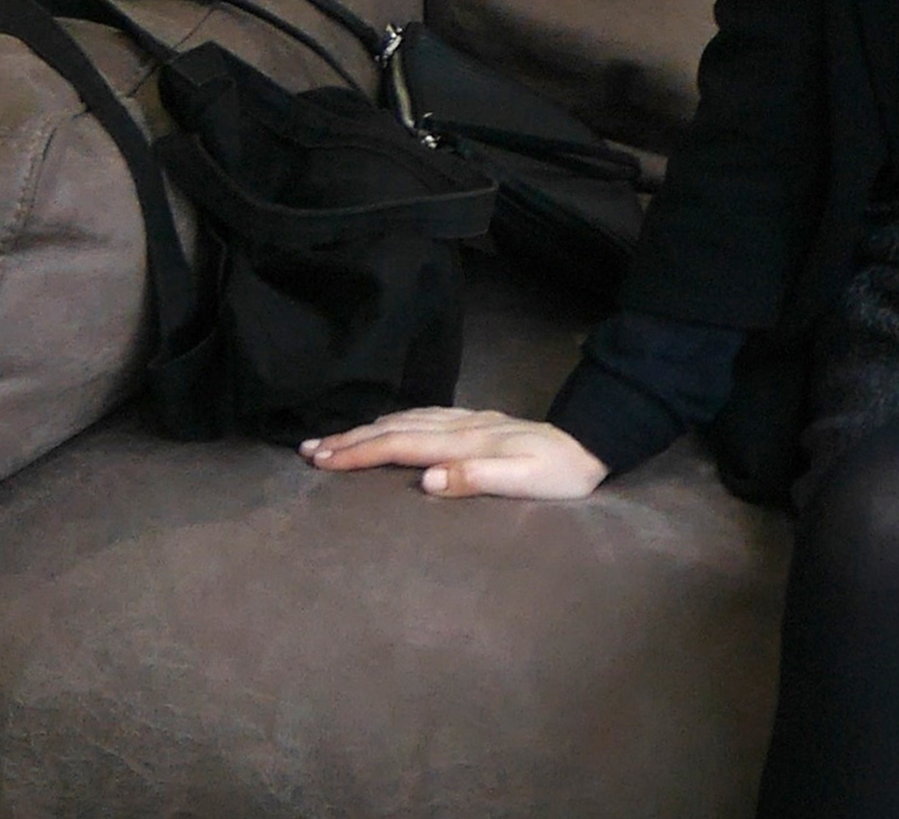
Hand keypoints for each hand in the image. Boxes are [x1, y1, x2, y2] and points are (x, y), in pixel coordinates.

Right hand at [298, 407, 606, 499]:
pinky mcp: (476, 422)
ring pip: (407, 418)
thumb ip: (477, 479)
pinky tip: (387, 423)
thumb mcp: (525, 482)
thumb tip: (427, 481)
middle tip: (307, 450)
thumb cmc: (559, 473)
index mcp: (466, 443)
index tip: (320, 461)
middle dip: (350, 439)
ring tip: (333, 438)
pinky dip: (395, 420)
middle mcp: (462, 426)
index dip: (358, 453)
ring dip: (367, 428)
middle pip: (395, 428)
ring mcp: (468, 421)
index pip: (401, 446)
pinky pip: (424, 416)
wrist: (591, 443)